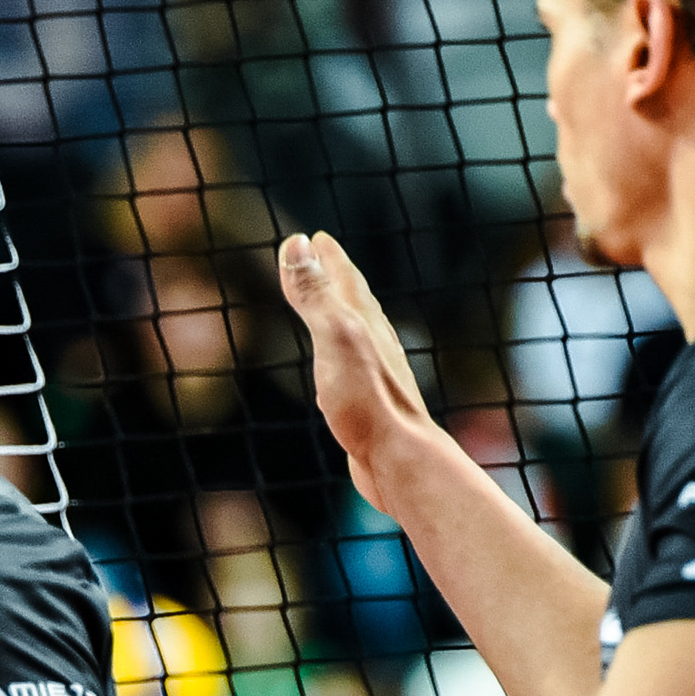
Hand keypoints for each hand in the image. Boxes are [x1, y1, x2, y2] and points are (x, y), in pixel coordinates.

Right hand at [276, 232, 445, 506]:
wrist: (397, 457)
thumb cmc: (366, 400)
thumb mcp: (333, 336)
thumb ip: (315, 293)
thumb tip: (297, 244)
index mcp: (363, 322)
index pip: (344, 279)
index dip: (328, 258)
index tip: (315, 238)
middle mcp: (374, 343)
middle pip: (354, 301)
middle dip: (336, 278)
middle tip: (321, 258)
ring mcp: (373, 373)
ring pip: (356, 332)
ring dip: (339, 313)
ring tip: (329, 307)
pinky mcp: (368, 402)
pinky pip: (351, 364)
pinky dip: (340, 353)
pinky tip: (337, 367)